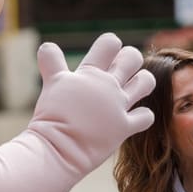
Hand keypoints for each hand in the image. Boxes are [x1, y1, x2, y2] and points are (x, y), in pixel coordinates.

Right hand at [29, 33, 154, 174]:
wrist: (57, 148)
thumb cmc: (50, 117)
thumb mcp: (52, 84)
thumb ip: (52, 63)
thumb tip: (46, 46)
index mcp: (89, 72)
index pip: (109, 43)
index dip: (111, 45)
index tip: (106, 55)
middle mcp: (107, 85)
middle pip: (132, 57)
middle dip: (130, 59)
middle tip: (122, 70)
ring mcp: (118, 105)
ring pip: (146, 81)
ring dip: (143, 81)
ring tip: (134, 88)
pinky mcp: (125, 127)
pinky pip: (146, 116)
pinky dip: (143, 116)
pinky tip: (135, 118)